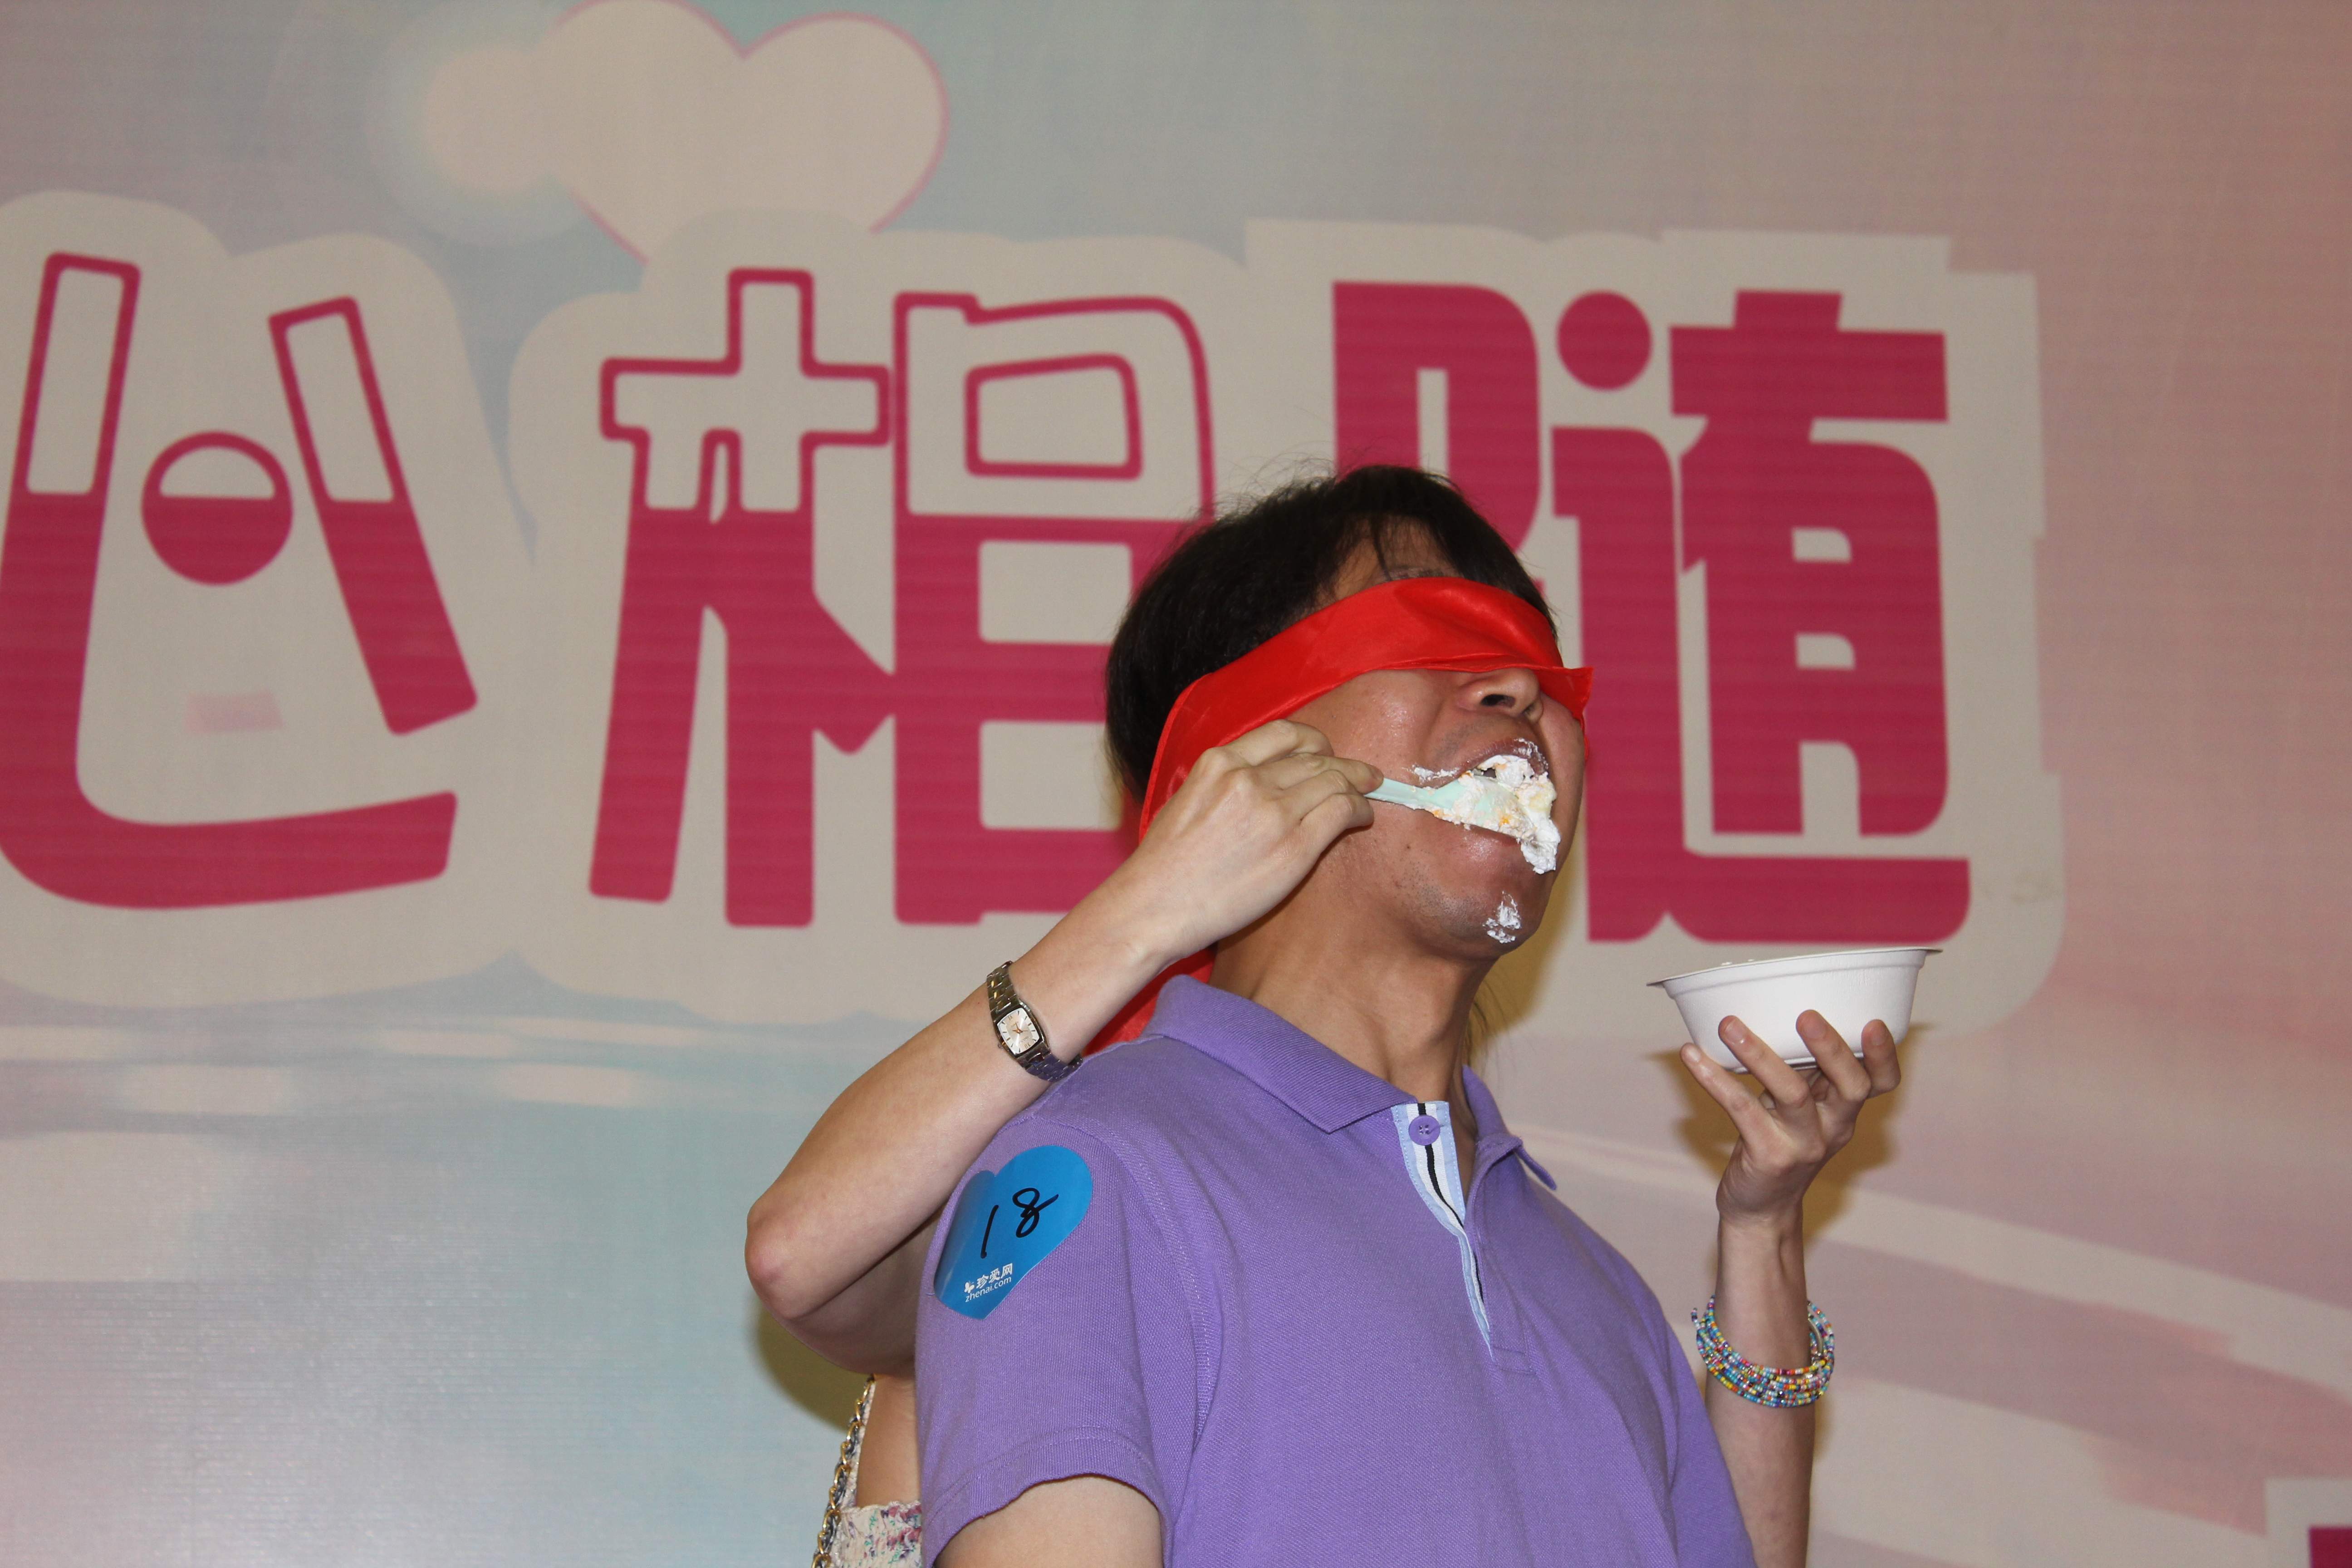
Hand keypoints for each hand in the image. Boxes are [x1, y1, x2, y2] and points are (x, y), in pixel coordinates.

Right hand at [1101, 719, 1381, 964]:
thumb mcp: (1186, 799)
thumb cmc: (1164, 865)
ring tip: (1369, 794)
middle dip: (1345, 764)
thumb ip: (1224, 782)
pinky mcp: (1294, 846)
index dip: (1314, 741)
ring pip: (1334, 781)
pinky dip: (1358, 810)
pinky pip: (1341, 812)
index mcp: (1219, 762)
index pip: (1283, 734)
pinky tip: (1362, 818)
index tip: (1325, 752)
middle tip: (1365, 773)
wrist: (1153, 906)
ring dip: (1357, 785)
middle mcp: (1248, 778)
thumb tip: (1260, 782)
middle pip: (1314, 758)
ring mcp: (1273, 810)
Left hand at [1679, 1011, 1899, 1224]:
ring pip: (1792, 1095)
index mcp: (1844, 1110)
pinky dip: (1715, 1080)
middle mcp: (1833, 1128)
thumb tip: (1774, 1009)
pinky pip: (1743, 1110)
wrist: (1761, 1209)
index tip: (1873, 1022)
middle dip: (1831, 1049)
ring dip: (1759, 1055)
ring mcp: (1803, 1145)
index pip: (1882, 1083)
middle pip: (1851, 1087)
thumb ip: (1802, 1072)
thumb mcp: (1801, 1110)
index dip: (1884, 1055)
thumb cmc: (1779, 1144)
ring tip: (1729, 1025)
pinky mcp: (1769, 1156)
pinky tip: (1692, 1056)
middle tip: (1806, 1015)